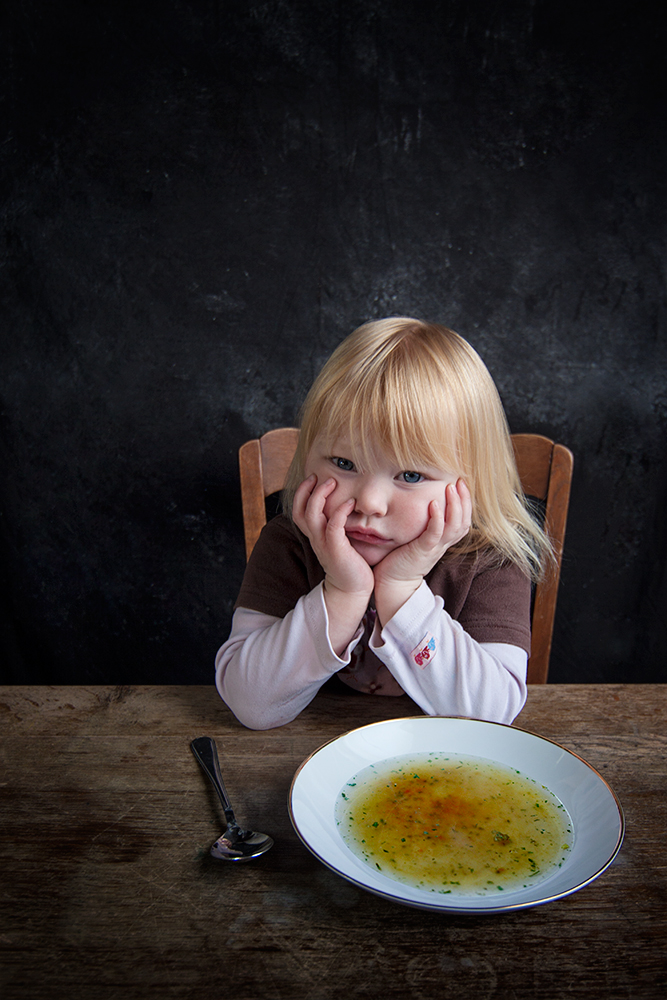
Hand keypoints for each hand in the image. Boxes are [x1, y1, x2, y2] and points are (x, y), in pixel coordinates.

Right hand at [292, 475, 373, 599]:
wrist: (353, 589)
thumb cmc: (350, 562)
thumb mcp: (338, 539)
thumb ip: (337, 523)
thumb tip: (344, 502)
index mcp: (314, 535)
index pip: (298, 511)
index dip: (301, 493)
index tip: (313, 478)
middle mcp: (315, 538)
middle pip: (300, 511)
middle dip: (306, 490)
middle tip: (318, 476)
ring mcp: (324, 544)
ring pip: (312, 516)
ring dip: (320, 496)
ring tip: (333, 482)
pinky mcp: (336, 550)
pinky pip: (333, 527)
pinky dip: (340, 512)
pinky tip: (350, 502)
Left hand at [373, 479, 471, 623]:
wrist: (393, 584)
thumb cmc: (401, 559)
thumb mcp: (417, 539)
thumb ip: (423, 525)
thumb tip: (422, 504)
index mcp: (443, 541)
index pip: (463, 520)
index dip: (466, 502)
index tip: (461, 484)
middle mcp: (443, 544)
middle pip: (464, 521)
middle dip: (464, 499)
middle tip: (460, 481)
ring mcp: (435, 548)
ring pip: (454, 526)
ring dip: (454, 505)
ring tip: (451, 488)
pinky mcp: (423, 551)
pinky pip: (435, 533)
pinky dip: (437, 518)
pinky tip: (434, 503)